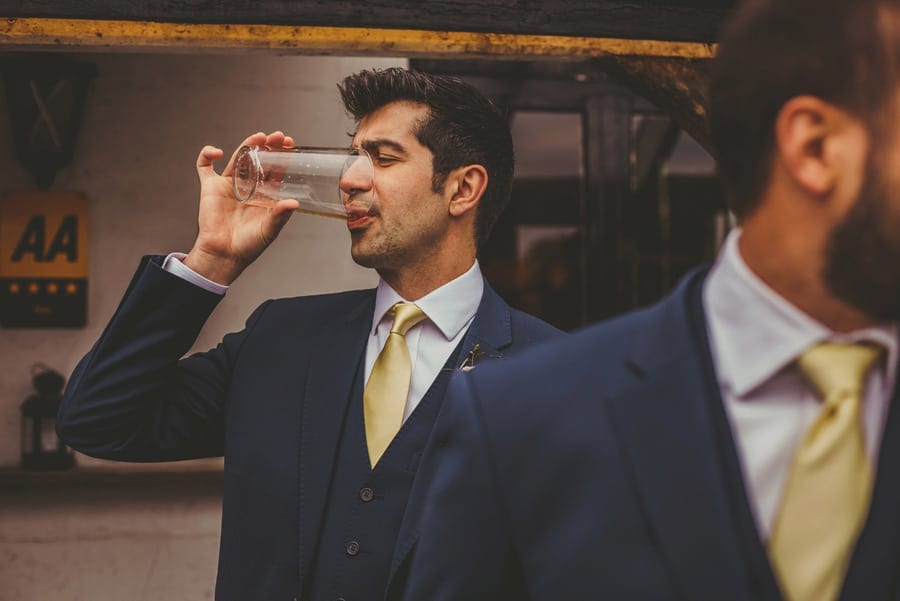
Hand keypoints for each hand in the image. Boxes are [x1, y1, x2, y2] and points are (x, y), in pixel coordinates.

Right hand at [184, 131, 299, 284]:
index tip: (290, 144)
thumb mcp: (269, 230)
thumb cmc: (249, 245)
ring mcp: (228, 185)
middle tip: (278, 137)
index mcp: (264, 195)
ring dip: (247, 145)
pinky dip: (207, 155)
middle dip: (268, 147)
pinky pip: (205, 166)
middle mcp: (248, 187)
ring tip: (259, 137)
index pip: (276, 170)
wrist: (224, 254)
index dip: (283, 156)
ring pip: (237, 158)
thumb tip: (294, 203)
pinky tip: (217, 152)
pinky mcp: (210, 187)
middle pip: (258, 160)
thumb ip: (280, 215)